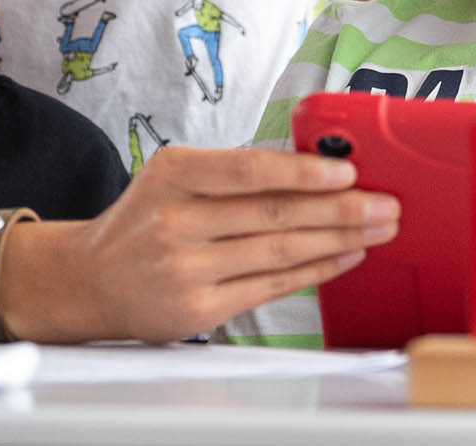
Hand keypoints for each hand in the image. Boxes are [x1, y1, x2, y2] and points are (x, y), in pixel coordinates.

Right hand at [9, 145, 397, 343]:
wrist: (90, 279)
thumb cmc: (144, 220)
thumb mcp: (174, 176)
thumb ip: (233, 172)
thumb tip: (313, 166)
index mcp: (174, 174)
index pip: (250, 169)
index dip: (305, 172)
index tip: (349, 173)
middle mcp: (178, 221)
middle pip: (275, 213)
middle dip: (341, 210)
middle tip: (385, 205)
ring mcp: (187, 268)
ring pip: (279, 251)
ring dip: (338, 240)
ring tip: (377, 230)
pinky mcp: (198, 308)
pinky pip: (270, 286)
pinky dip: (314, 271)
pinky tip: (344, 258)